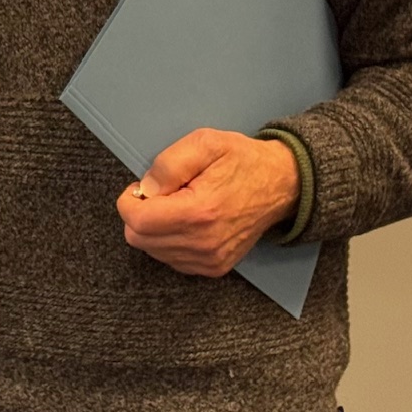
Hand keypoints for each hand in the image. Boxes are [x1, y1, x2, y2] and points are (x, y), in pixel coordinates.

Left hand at [116, 128, 299, 277]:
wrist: (282, 184)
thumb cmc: (243, 161)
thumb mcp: (205, 143)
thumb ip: (168, 164)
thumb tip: (146, 188)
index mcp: (199, 213)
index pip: (137, 221)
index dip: (129, 201)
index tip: (142, 187)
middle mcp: (204, 243)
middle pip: (139, 239)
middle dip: (140, 214)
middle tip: (161, 193)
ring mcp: (210, 259)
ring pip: (153, 251)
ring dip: (155, 228)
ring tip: (178, 205)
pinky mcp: (215, 267)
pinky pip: (171, 259)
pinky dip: (169, 241)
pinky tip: (185, 221)